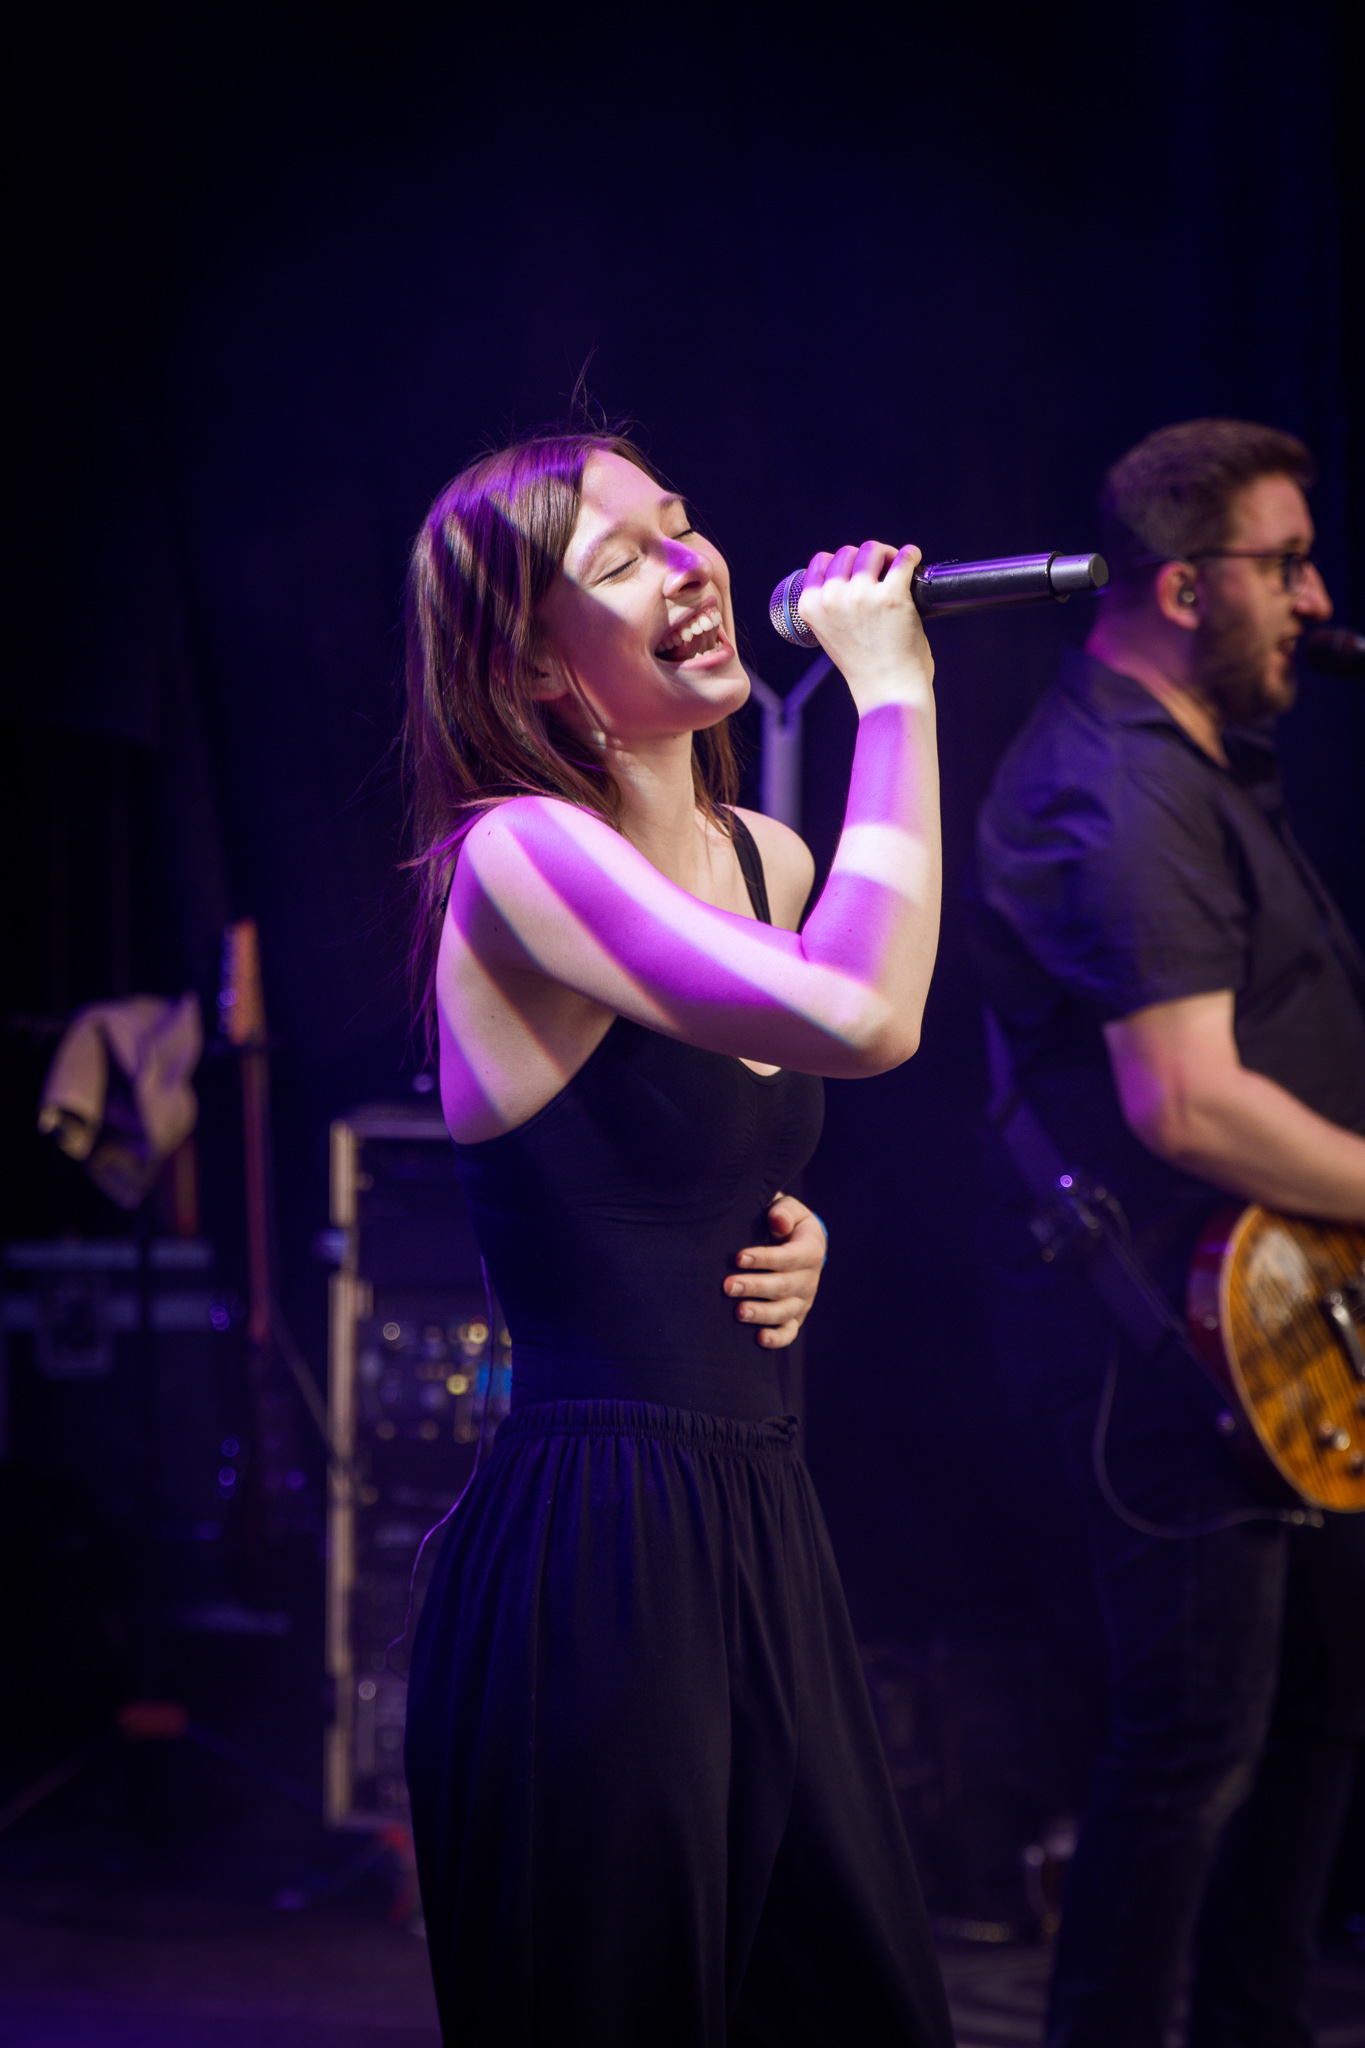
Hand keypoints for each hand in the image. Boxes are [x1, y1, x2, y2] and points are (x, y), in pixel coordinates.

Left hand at [723, 1192, 827, 1348]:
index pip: (789, 1257)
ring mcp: (802, 1301)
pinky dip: (777, 1339)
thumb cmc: (787, 1223)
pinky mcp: (794, 1317)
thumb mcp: (789, 1210)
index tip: (739, 1257)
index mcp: (810, 1251)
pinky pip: (789, 1332)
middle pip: (783, 1287)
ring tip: (738, 1312)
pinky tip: (759, 1339)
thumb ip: (783, 1211)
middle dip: (754, 1287)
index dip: (764, 1258)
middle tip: (728, 1286)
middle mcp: (809, 1279)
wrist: (801, 1244)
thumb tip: (777, 1220)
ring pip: (784, 1312)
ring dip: (761, 1313)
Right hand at [796, 539, 933, 713]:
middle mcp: (832, 598)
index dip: (840, 562)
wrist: (887, 692)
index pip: (820, 562)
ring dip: (886, 554)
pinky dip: (910, 555)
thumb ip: (831, 607)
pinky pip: (903, 559)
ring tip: (896, 566)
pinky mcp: (892, 596)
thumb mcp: (830, 635)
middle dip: (865, 558)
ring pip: (872, 550)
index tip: (855, 570)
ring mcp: (861, 595)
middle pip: (847, 553)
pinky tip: (914, 559)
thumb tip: (849, 577)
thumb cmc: (864, 667)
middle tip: (881, 571)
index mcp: (811, 607)